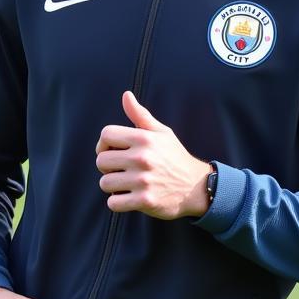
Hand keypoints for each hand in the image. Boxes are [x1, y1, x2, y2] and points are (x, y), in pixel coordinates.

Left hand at [95, 90, 210, 218]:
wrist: (197, 187)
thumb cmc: (174, 157)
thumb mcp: (162, 133)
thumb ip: (140, 115)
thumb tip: (126, 95)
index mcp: (144, 139)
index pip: (106, 135)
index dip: (104, 144)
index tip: (113, 151)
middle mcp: (142, 158)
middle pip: (101, 160)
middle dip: (107, 167)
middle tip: (120, 170)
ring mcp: (143, 180)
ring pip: (105, 183)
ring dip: (112, 186)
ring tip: (125, 184)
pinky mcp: (145, 200)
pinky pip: (113, 203)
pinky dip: (117, 203)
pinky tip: (128, 197)